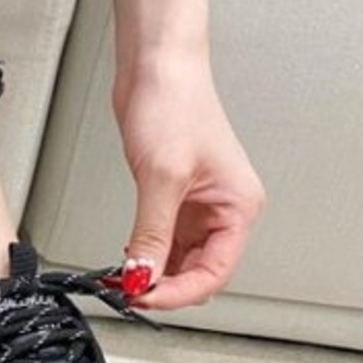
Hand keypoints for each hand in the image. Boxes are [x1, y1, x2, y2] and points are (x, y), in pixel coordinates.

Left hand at [112, 53, 265, 311]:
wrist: (158, 65)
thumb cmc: (176, 102)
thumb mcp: (162, 177)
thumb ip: (152, 235)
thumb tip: (143, 277)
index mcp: (238, 207)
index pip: (214, 273)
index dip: (178, 293)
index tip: (144, 297)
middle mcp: (224, 210)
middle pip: (199, 273)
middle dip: (165, 287)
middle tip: (130, 292)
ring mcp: (199, 206)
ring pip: (180, 261)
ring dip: (153, 273)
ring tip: (124, 278)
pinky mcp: (175, 198)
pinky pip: (164, 242)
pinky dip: (146, 255)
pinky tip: (128, 258)